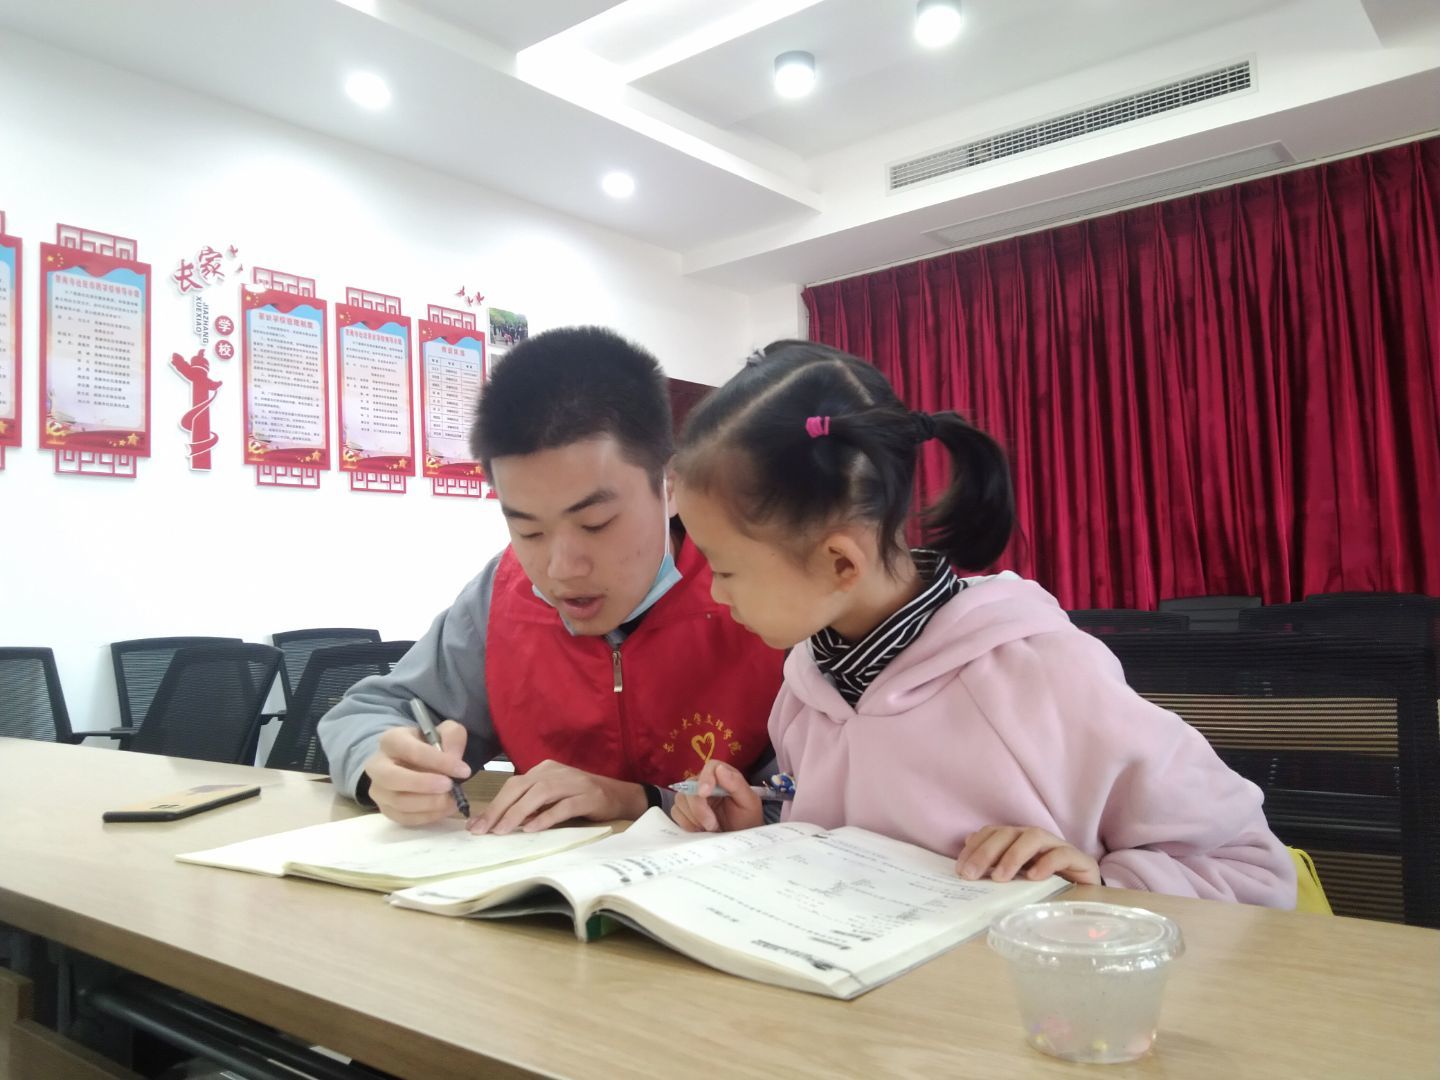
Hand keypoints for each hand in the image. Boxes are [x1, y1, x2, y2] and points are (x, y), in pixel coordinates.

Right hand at [363, 720, 470, 826]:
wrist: (412, 761)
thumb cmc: (428, 746)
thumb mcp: (443, 732)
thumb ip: (452, 738)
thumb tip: (454, 759)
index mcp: (391, 740)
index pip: (410, 750)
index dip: (438, 761)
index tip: (463, 771)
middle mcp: (377, 765)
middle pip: (392, 778)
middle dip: (423, 784)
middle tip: (449, 786)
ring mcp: (379, 790)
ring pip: (398, 802)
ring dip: (429, 803)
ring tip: (453, 800)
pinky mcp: (386, 809)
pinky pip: (404, 818)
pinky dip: (427, 816)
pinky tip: (445, 809)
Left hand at [469, 759, 647, 834]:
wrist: (619, 795)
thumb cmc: (580, 798)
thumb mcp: (552, 796)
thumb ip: (530, 804)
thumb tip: (498, 821)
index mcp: (544, 769)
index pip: (513, 784)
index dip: (493, 804)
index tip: (476, 825)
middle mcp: (556, 772)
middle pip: (521, 787)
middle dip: (499, 809)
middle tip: (483, 830)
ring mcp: (573, 783)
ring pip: (539, 795)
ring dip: (518, 813)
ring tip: (503, 831)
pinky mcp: (588, 797)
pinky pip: (563, 806)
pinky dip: (546, 817)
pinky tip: (532, 829)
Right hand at [670, 760, 762, 833]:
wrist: (740, 839)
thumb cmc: (747, 819)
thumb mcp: (749, 803)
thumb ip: (737, 784)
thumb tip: (720, 769)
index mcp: (723, 777)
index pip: (710, 767)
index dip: (705, 778)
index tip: (705, 793)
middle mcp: (706, 784)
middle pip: (691, 786)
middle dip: (699, 808)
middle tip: (712, 825)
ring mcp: (693, 798)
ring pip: (681, 799)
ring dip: (693, 817)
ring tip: (710, 828)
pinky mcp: (685, 812)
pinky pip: (676, 812)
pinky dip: (687, 823)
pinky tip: (700, 830)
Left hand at [957, 825, 1100, 884]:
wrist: (1086, 896)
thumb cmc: (1046, 885)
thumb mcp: (1017, 878)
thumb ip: (994, 865)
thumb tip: (967, 855)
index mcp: (1018, 839)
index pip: (992, 833)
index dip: (975, 847)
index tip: (960, 869)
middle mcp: (1036, 838)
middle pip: (1008, 833)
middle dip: (986, 852)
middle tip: (971, 874)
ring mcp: (1058, 846)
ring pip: (1034, 838)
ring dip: (1013, 856)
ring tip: (1000, 878)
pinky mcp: (1079, 860)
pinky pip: (1062, 855)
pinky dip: (1047, 863)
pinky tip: (1034, 877)